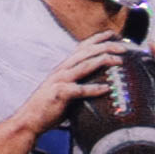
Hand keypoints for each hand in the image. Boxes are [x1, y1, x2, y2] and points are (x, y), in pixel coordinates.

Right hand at [11, 31, 126, 136]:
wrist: (30, 119)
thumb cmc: (50, 105)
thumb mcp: (65, 88)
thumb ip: (79, 82)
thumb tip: (101, 84)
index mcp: (64, 66)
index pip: (83, 46)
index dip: (99, 38)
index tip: (115, 34)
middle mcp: (63, 69)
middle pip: (87, 52)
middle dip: (107, 46)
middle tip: (124, 47)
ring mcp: (60, 80)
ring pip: (85, 65)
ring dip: (104, 61)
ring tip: (120, 61)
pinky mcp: (60, 94)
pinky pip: (79, 90)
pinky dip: (94, 89)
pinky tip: (106, 88)